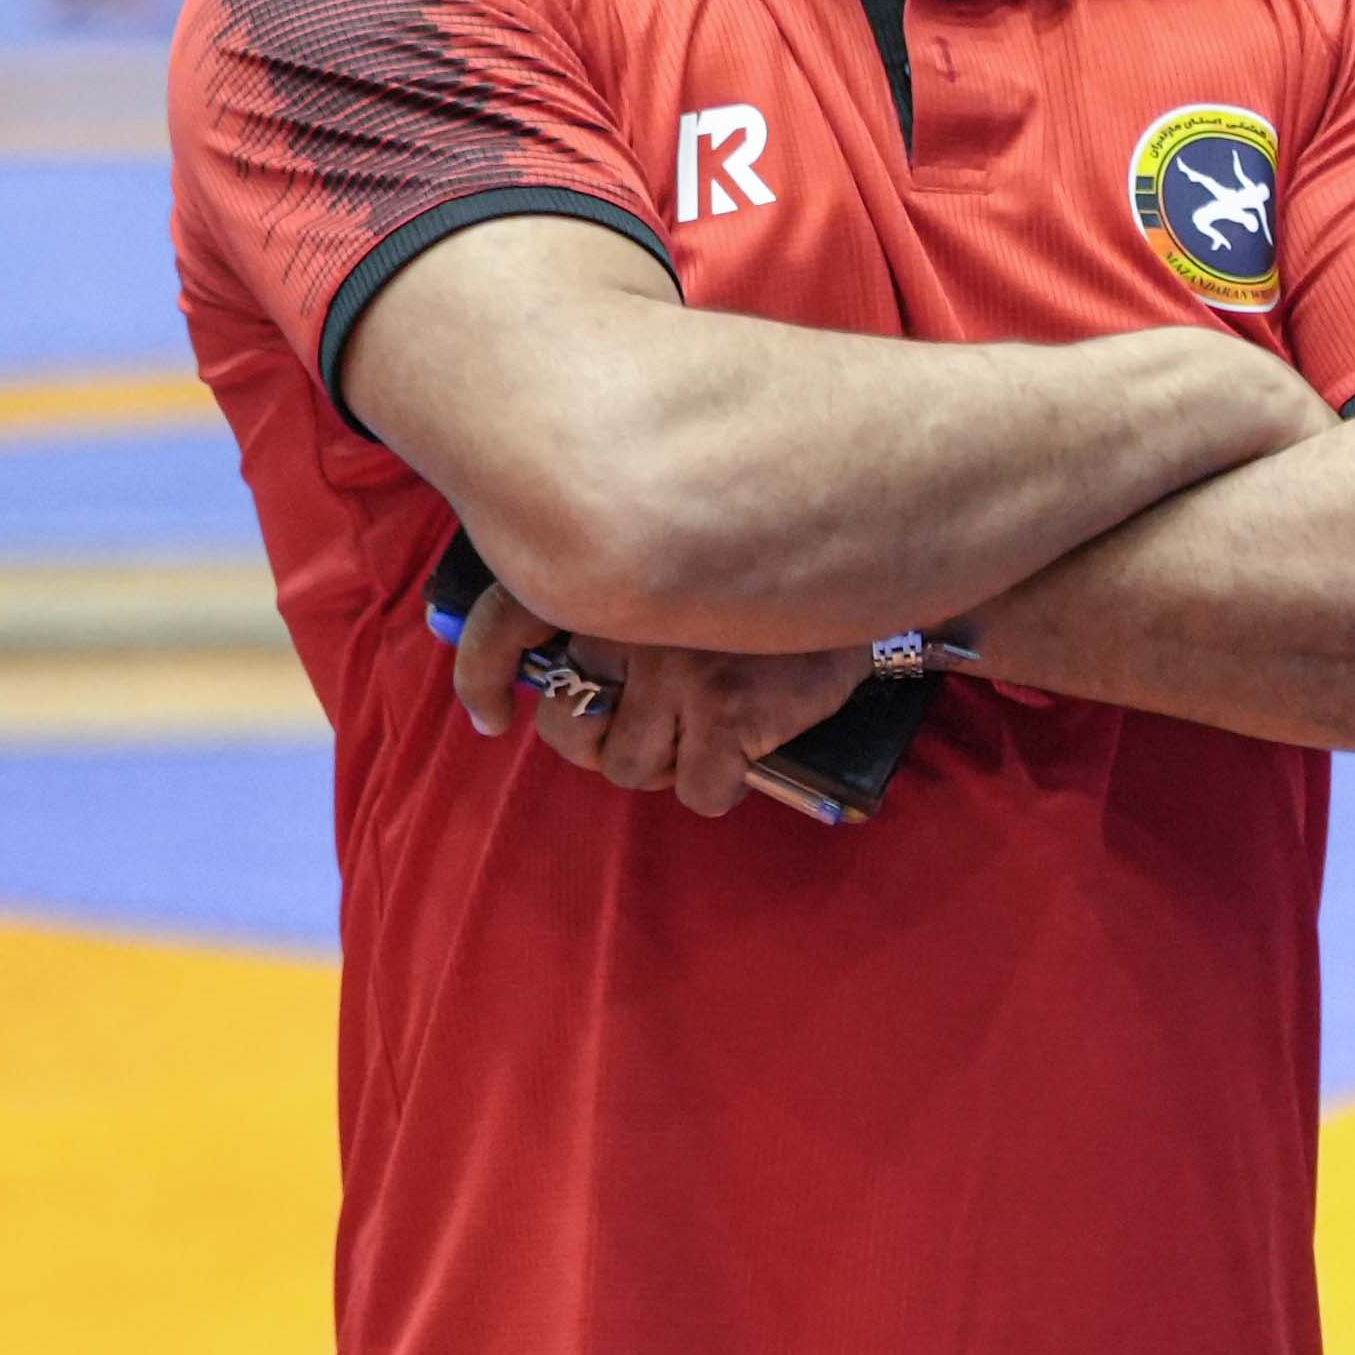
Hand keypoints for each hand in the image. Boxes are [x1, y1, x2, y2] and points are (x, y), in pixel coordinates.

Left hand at [447, 577, 877, 820]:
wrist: (874, 575)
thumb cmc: (772, 577)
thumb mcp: (681, 562)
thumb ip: (621, 593)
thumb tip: (555, 667)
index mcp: (609, 578)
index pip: (503, 624)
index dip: (480, 680)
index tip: (492, 718)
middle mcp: (633, 621)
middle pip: (566, 723)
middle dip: (594, 745)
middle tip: (635, 737)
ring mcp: (679, 671)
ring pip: (626, 766)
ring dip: (658, 768)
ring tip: (692, 744)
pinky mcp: (730, 715)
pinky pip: (696, 791)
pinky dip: (715, 789)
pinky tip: (736, 765)